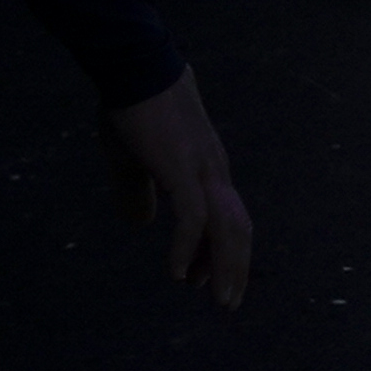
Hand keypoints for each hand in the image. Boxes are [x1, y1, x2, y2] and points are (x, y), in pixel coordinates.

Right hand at [100, 69, 253, 306]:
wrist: (134, 68)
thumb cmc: (133, 111)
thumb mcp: (134, 161)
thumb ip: (139, 193)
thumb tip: (140, 224)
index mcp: (206, 169)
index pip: (226, 219)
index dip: (219, 252)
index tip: (201, 281)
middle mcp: (214, 171)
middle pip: (237, 227)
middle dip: (234, 267)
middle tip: (226, 303)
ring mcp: (202, 169)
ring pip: (225, 227)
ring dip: (223, 265)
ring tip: (216, 298)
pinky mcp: (182, 167)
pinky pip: (194, 216)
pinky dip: (188, 247)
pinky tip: (177, 272)